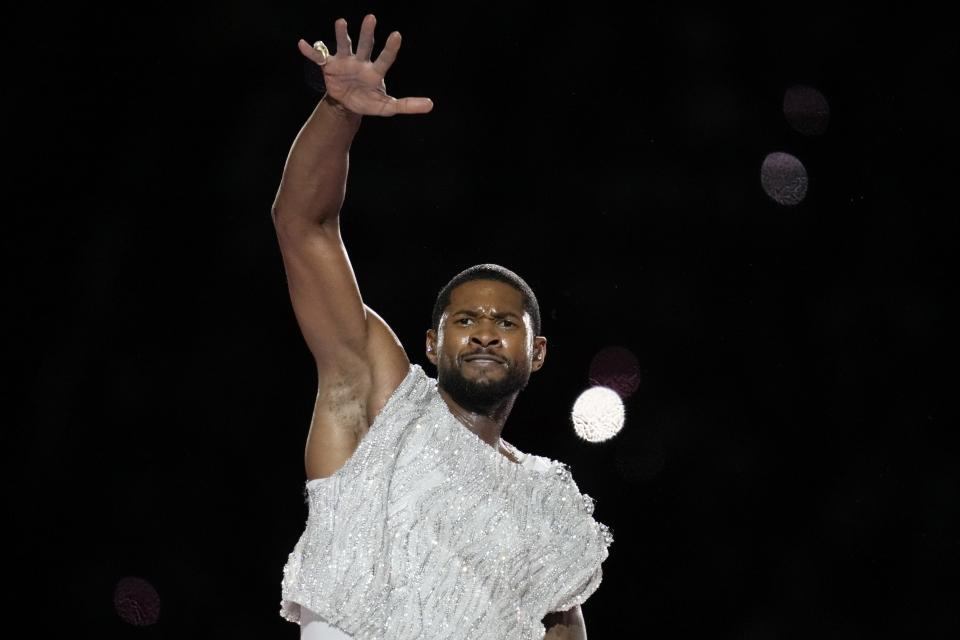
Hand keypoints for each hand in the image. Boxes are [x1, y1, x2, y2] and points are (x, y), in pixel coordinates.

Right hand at [298, 14, 432, 116]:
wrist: (348, 105)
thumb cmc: (369, 102)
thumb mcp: (388, 106)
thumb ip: (407, 105)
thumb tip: (431, 105)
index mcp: (375, 71)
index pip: (385, 58)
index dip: (390, 48)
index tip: (397, 35)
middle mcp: (361, 62)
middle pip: (365, 45)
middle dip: (367, 32)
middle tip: (371, 18)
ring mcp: (344, 62)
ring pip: (344, 45)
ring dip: (342, 34)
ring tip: (341, 22)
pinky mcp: (329, 66)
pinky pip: (318, 57)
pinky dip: (310, 51)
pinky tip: (302, 44)